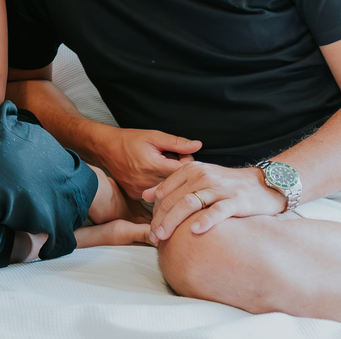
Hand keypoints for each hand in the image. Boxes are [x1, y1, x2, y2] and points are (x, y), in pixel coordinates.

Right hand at [99, 126, 201, 198]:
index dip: (186, 161)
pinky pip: (154, 193)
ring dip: (167, 178)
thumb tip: (197, 146)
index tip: (180, 154)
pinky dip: (156, 184)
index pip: (183, 171)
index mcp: (153, 166)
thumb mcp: (154, 136)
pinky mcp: (135, 195)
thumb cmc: (129, 140)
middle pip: (176, 182)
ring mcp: (140, 191)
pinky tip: (149, 174)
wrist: (105, 148)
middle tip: (169, 158)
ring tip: (158, 166)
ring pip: (166, 189)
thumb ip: (177, 143)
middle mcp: (147, 182)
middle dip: (177, 170)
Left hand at [143, 161, 287, 243]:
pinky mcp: (236, 200)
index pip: (164, 192)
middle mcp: (203, 176)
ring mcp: (219, 188)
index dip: (154, 211)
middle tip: (153, 238)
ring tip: (164, 236)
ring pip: (189, 204)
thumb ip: (172, 185)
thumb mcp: (198, 179)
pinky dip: (205, 220)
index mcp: (191, 170)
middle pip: (173, 199)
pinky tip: (195, 231)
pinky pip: (217, 211)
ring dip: (173, 221)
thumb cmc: (227, 185)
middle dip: (160, 220)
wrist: (265, 184)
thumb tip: (145, 195)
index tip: (150, 229)